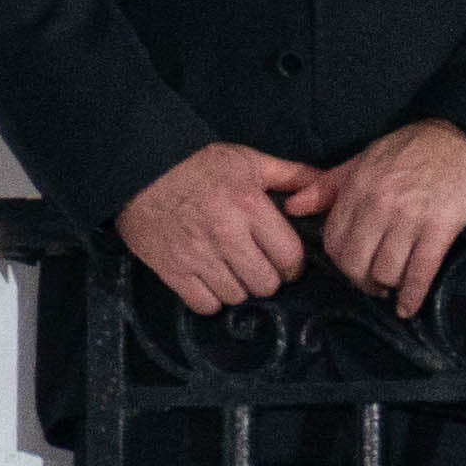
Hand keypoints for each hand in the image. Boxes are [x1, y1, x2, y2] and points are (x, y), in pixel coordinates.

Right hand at [118, 140, 317, 312]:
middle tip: (258, 268)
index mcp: (250, 206)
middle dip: (267, 279)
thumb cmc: (199, 164)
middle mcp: (227, 235)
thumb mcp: (249, 161)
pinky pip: (204, 305)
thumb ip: (290, 175)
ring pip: (237, 296)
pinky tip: (210, 283)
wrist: (140, 168)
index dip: (292, 265)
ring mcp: (198, 255)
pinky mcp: (172, 270)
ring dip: (239, 289)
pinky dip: (211, 299)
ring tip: (233, 273)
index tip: (285, 262)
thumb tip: (325, 186)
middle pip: (266, 283)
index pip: (289, 257)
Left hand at [275, 119, 465, 315]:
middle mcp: (379, 204)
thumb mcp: (365, 159)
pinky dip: (413, 295)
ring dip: (389, 286)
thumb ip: (329, 186)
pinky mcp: (441, 227)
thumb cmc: (415, 146)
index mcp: (357, 187)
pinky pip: (421, 271)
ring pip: (386, 271)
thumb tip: (291, 207)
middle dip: (363, 281)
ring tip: (395, 288)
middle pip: (357, 262)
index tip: (353, 268)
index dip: (340, 263)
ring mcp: (411, 217)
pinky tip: (408, 306)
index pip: (334, 241)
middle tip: (374, 285)